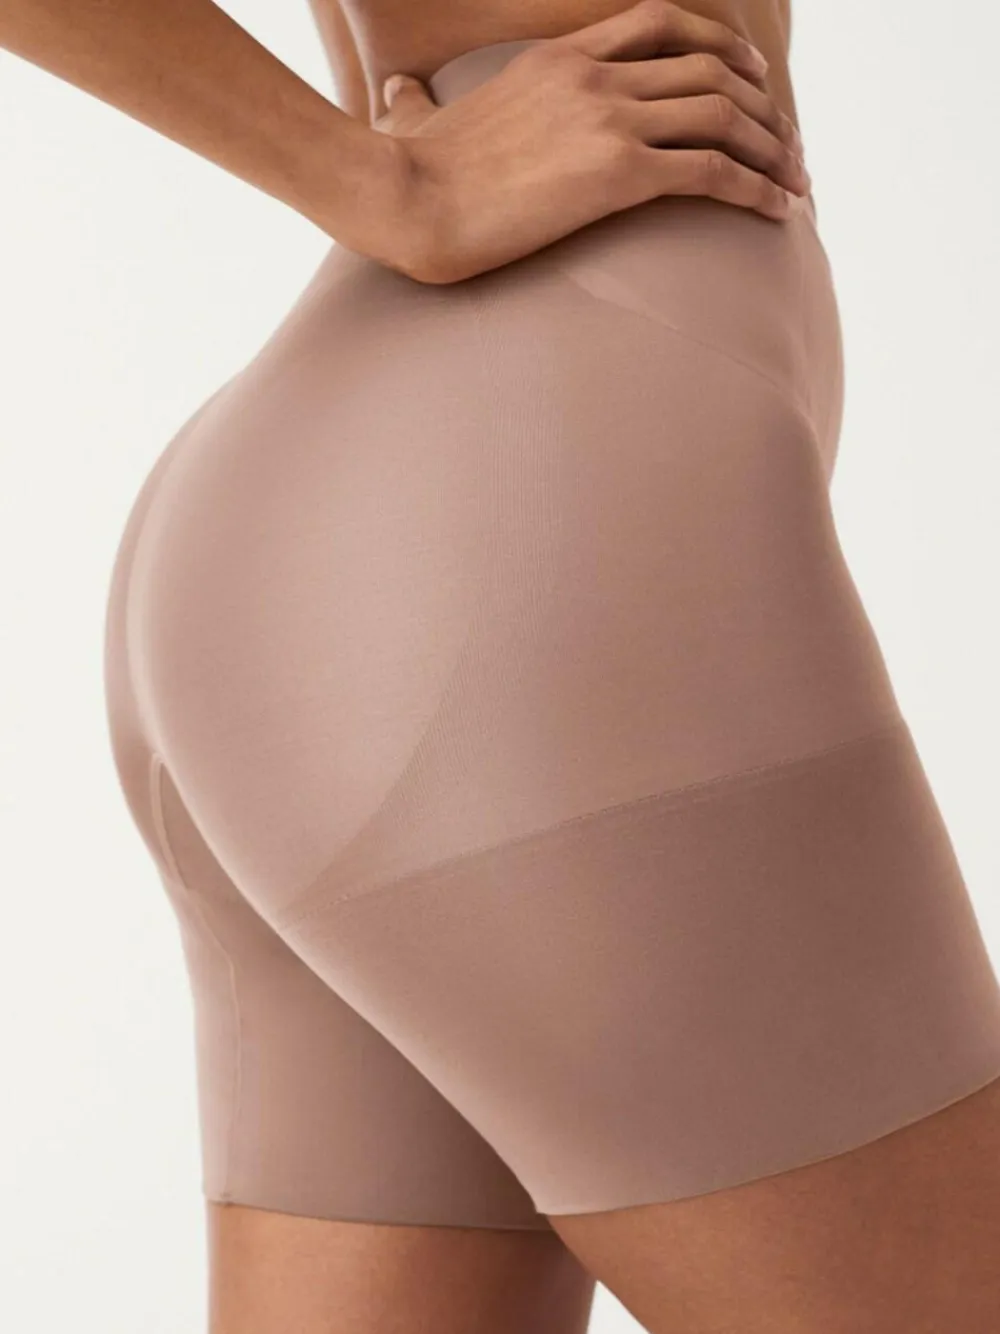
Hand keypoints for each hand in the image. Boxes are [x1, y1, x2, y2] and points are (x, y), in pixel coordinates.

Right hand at [363, 0, 809, 283]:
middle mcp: (596, 76)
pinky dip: (757, 188)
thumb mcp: (420, 115)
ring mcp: (611, 119)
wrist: (407, 201)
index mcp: (560, 57)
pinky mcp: (620, 173)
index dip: (719, 45)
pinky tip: (778, 210)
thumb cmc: (408, 173)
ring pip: (723, 116)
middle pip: (709, 69)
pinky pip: (714, 171)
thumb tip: (395, 92)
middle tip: (788, 140)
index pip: (661, 24)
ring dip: (772, 148)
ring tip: (796, 181)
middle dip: (762, 103)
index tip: (750, 74)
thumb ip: (421, 99)